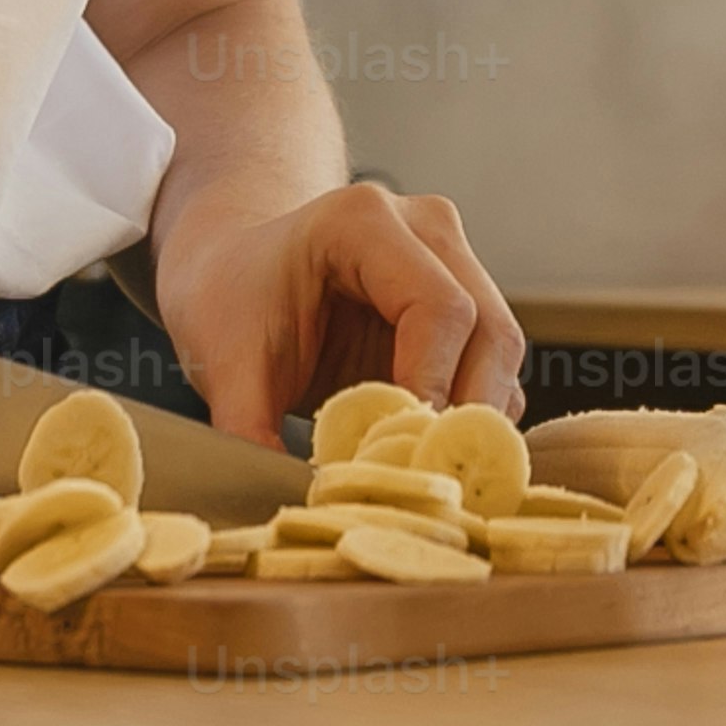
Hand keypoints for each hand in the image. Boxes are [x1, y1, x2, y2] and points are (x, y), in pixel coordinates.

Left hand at [155, 178, 519, 446]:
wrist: (234, 267)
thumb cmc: (229, 298)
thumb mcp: (224, 363)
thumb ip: (250, 429)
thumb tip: (290, 505)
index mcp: (364, 221)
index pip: (439, 308)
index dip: (432, 386)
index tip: (406, 452)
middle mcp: (426, 227)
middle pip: (490, 330)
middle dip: (466, 414)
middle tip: (428, 477)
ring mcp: (454, 260)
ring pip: (502, 353)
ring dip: (475, 421)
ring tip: (427, 472)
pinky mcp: (466, 302)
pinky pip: (493, 369)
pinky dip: (471, 417)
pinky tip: (429, 453)